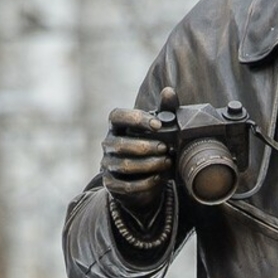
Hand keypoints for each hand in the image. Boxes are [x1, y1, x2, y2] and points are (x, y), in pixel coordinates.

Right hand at [101, 87, 179, 209]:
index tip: (158, 125)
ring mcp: (108, 165)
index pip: (117, 116)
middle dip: (145, 146)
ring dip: (148, 164)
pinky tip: (159, 177)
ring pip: (124, 165)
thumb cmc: (152, 146)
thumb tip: (169, 91)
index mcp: (117, 127)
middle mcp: (108, 144)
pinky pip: (126, 185)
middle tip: (166, 148)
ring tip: (167, 162)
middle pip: (120, 144)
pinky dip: (145, 182)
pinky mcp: (112, 184)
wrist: (145, 180)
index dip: (135, 119)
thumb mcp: (160, 129)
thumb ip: (165, 110)